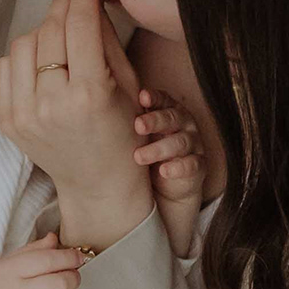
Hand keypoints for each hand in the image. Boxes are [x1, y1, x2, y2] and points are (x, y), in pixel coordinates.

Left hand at [0, 0, 155, 244]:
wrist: (99, 182)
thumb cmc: (124, 130)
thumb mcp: (128, 81)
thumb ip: (105, 36)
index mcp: (91, 93)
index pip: (79, 23)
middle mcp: (53, 104)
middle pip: (50, 29)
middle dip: (64, 4)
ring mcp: (25, 114)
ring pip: (24, 42)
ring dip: (44, 30)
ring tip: (62, 36)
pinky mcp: (8, 121)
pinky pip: (6, 67)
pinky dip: (24, 57)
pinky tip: (44, 62)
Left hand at [132, 89, 207, 258]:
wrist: (160, 190)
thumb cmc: (143, 154)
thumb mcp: (133, 135)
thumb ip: (123, 118)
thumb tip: (91, 100)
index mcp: (167, 111)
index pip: (163, 99)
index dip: (154, 98)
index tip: (140, 98)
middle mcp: (183, 124)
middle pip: (172, 116)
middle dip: (155, 120)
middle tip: (136, 126)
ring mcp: (192, 145)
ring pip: (181, 141)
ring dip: (160, 148)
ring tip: (139, 157)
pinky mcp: (198, 167)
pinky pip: (192, 164)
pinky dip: (178, 167)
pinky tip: (164, 171)